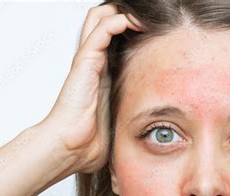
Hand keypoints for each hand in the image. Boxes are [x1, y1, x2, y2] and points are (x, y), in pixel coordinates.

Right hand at [39, 4, 142, 172]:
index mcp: (105, 74)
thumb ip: (134, 119)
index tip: (158, 33)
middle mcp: (96, 62)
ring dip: (123, 13)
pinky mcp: (85, 62)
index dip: (132, 29)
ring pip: (101, 18)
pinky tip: (133, 23)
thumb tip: (157, 134)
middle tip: (149, 20)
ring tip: (143, 18)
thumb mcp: (121, 123)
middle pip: (105, 21)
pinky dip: (118, 21)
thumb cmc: (91, 141)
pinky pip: (101, 31)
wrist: (71, 148)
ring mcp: (89, 60)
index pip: (115, 38)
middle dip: (126, 14)